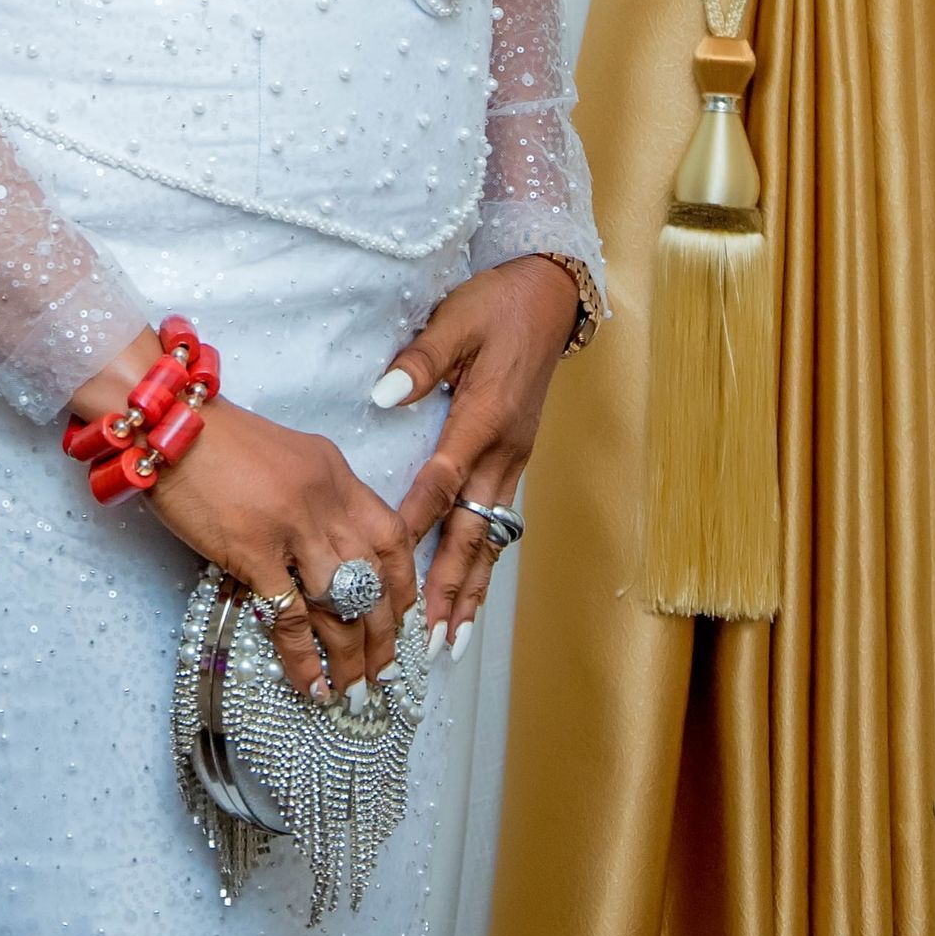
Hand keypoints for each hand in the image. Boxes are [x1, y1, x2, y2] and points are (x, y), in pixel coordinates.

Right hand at [69, 331, 415, 702]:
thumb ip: (315, 496)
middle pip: (375, 579)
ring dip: (352, 657)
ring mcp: (292, 526)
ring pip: (342, 605)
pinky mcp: (253, 550)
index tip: (403, 619)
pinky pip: (291, 617)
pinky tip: (311, 685)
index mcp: (335, 472)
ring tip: (354, 691)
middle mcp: (324, 499)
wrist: (166, 421)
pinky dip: (305, 658)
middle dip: (386, 634)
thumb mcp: (285, 455)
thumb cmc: (216, 440)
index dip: (404, 586)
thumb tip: (328, 548)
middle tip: (385, 672)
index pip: (392, 536)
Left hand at [375, 257, 577, 653]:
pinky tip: (472, 591)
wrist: (550, 297)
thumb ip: (420, 360)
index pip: (443, 477)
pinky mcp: (514, 460)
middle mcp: (504, 450)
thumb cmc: (497, 304)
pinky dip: (484, 562)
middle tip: (432, 635)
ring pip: (489, 535)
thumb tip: (384, 394)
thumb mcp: (455, 320)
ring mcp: (514, 460)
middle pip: (472, 527)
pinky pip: (497, 522)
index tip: (391, 556)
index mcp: (484, 416)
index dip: (416, 517)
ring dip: (472, 587)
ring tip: (454, 638)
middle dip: (452, 583)